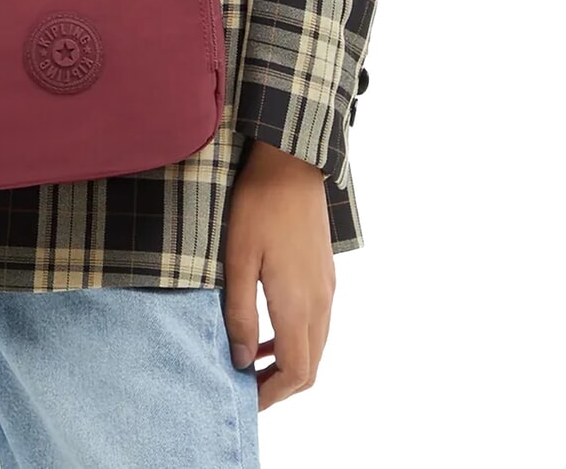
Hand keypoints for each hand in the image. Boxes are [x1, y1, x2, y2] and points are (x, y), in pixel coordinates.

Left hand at [222, 139, 334, 410]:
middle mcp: (321, 303)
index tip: (246, 400)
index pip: (295, 372)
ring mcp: (326, 288)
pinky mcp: (324, 273)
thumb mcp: (238, 259)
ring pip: (315, 346)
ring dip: (288, 363)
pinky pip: (316, 323)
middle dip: (280, 386)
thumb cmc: (259, 207)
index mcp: (299, 305)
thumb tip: (242, 361)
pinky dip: (296, 339)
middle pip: (309, 366)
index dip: (272, 395)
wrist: (292, 164)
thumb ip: (241, 314)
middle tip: (247, 388)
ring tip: (252, 361)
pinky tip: (268, 329)